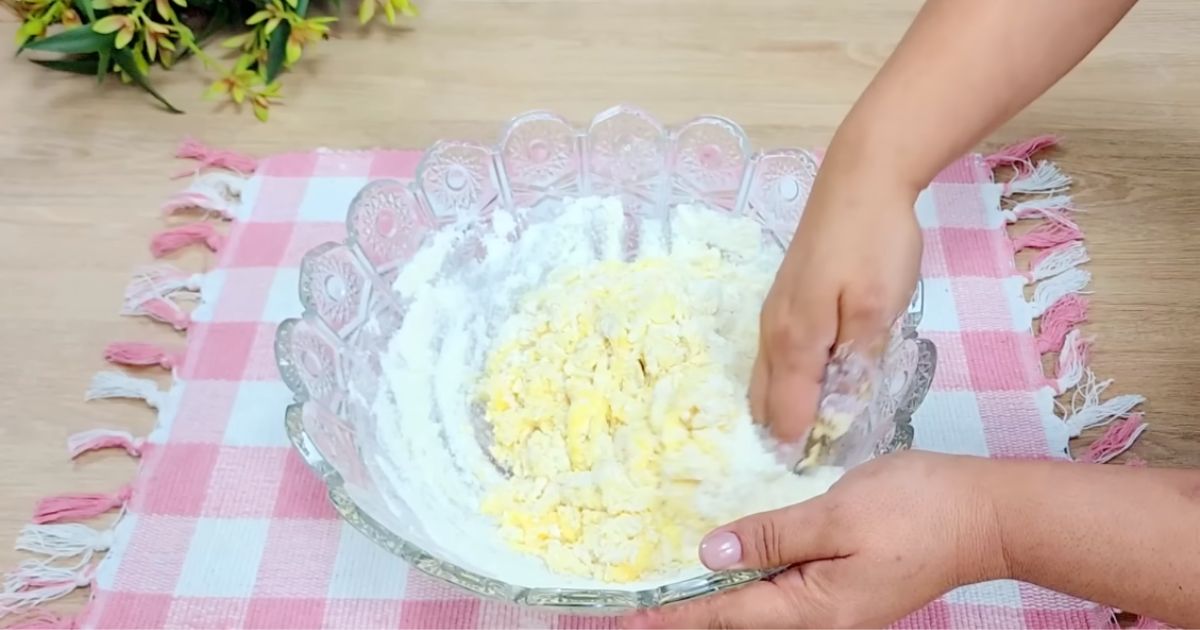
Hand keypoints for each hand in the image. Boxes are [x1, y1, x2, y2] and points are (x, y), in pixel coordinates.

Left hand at [622, 451, 1008, 628]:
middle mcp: (819, 618)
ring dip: (715, 596)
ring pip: (758, 606)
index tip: (629, 619)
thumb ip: (772, 538)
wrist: (985, 515)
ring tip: (670, 586)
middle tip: (637, 604)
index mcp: (813, 608)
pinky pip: (781, 590)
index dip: (674, 615)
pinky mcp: (843, 587)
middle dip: (689, 610)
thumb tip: (711, 557)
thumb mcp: (836, 516)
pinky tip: (730, 563)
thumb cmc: (916, 510)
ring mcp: (833, 606)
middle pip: (738, 618)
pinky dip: (748, 580)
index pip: (725, 615)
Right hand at [751, 158, 921, 441]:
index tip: (813, 483)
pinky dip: (789, 385)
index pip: (786, 416)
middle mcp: (773, 334)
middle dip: (783, 437)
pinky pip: (779, 359)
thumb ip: (854, 364)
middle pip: (765, 403)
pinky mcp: (787, 301)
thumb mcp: (875, 309)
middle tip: (810, 468)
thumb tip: (835, 410)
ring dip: (784, 411)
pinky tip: (812, 390)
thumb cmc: (873, 243)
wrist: (862, 178)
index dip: (799, 451)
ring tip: (810, 440)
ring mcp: (775, 316)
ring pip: (769, 381)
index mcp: (793, 342)